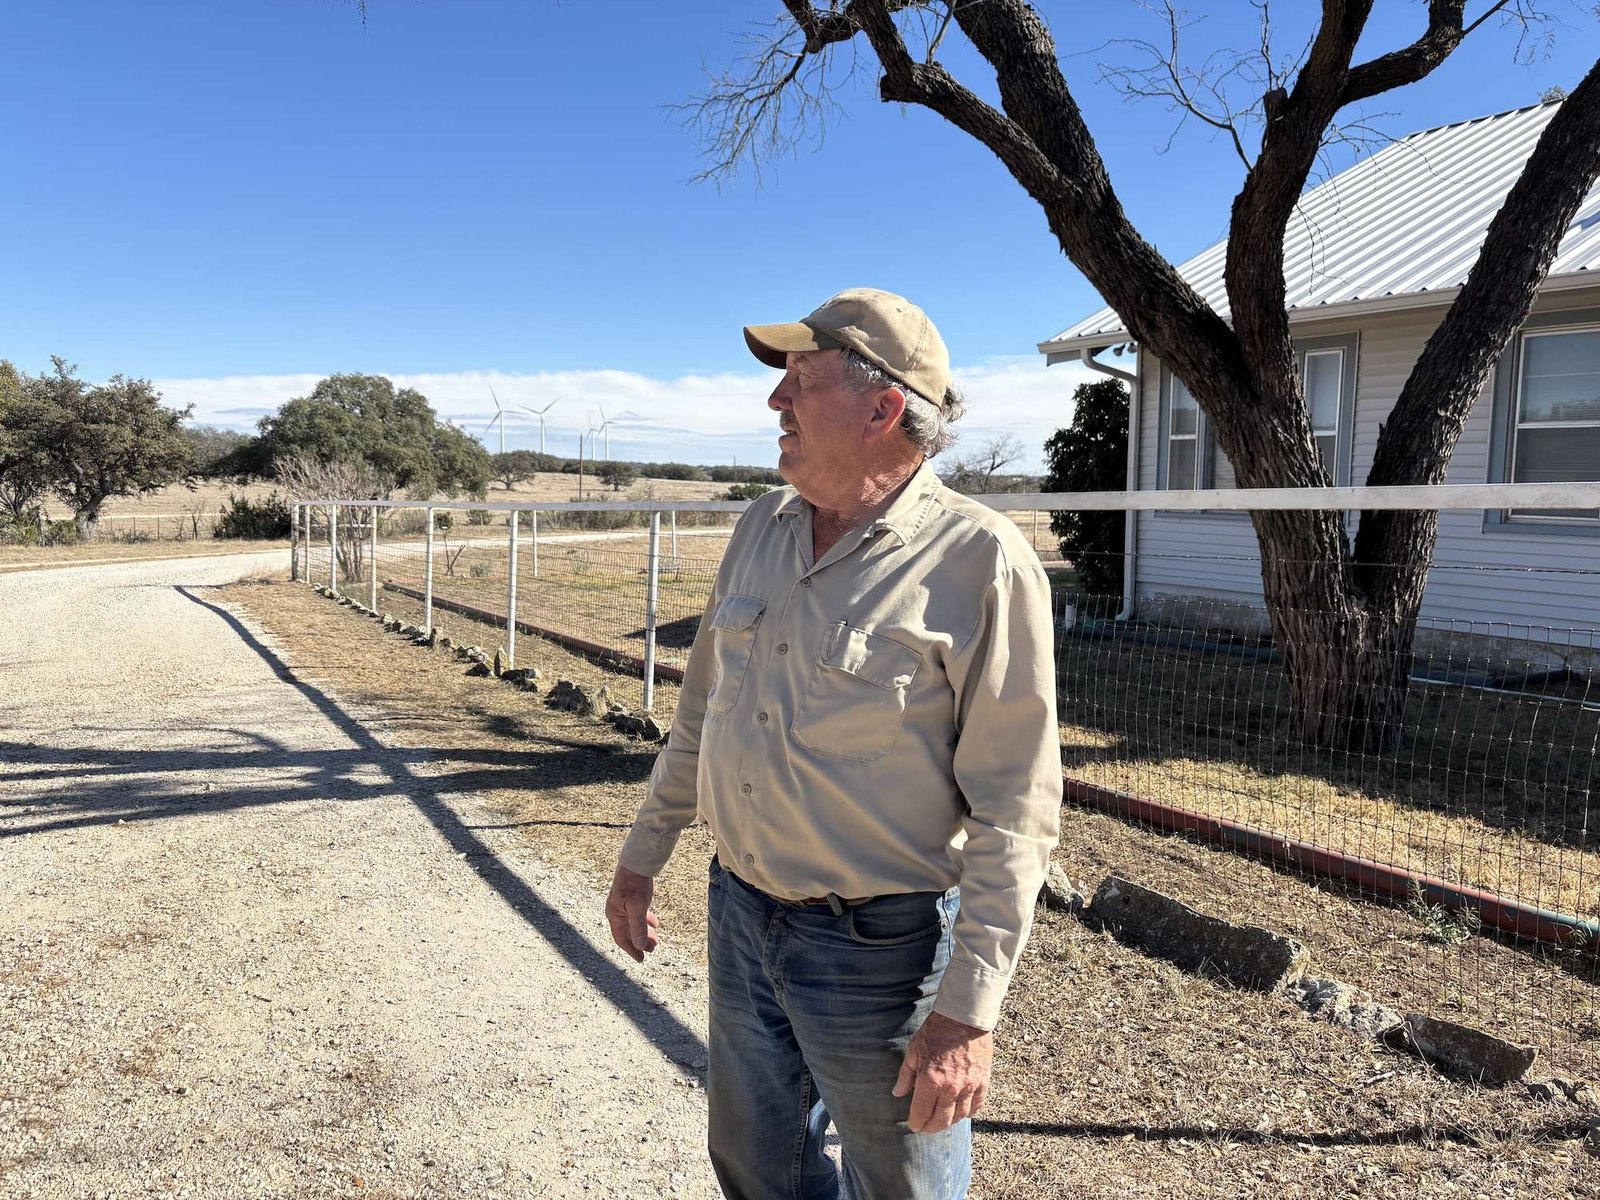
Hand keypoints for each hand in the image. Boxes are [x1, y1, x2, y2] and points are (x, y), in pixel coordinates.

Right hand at [605, 864, 660, 961]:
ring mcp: (623, 905)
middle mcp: (616, 912)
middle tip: (653, 950)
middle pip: (628, 933)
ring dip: (644, 933)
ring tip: (655, 940)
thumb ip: (638, 927)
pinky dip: (646, 921)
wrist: (636, 862)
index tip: (641, 960)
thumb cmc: (634, 884)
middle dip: (640, 943)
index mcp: (614, 915)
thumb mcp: (638, 907)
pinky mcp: (630, 898)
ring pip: (633, 924)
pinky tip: (655, 924)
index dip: (631, 950)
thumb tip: (640, 946)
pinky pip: (637, 915)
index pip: (622, 939)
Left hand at [892, 1011, 991, 1133]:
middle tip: (925, 1128)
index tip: (913, 1125)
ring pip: (959, 1116)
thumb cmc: (936, 1031)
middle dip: (931, 1128)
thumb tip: (897, 1093)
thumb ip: (906, 1075)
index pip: (921, 1113)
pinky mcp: (983, 1082)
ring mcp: (969, 1087)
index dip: (916, 1122)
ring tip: (942, 1121)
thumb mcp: (914, 1051)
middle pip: (941, 1120)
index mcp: (930, 1081)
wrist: (963, 1017)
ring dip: (949, 1122)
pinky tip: (962, 1112)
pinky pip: (977, 1106)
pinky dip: (968, 1113)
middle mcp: (950, 1089)